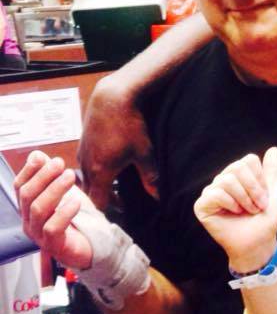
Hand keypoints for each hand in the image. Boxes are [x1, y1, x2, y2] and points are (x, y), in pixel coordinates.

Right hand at [14, 151, 93, 269]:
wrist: (90, 249)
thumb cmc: (74, 222)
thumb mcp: (62, 195)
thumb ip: (50, 177)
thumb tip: (37, 155)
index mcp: (28, 209)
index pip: (20, 187)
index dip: (29, 171)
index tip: (41, 157)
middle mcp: (29, 222)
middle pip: (27, 196)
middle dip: (43, 176)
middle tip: (60, 164)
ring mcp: (39, 235)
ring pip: (39, 209)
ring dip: (55, 189)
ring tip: (70, 176)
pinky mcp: (53, 245)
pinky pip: (53, 227)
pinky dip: (64, 212)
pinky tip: (75, 201)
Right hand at [78, 77, 158, 208]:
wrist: (111, 99)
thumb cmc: (130, 126)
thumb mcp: (144, 153)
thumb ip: (150, 177)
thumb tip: (158, 197)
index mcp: (100, 172)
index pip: (98, 202)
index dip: (108, 212)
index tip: (121, 214)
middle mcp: (86, 166)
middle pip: (90, 194)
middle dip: (104, 201)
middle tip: (120, 205)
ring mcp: (81, 155)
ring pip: (85, 180)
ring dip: (98, 187)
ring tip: (114, 189)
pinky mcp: (82, 145)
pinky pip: (83, 168)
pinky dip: (93, 175)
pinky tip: (106, 170)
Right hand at [194, 148, 276, 271]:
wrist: (257, 245)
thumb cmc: (265, 221)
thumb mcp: (275, 194)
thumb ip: (273, 172)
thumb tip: (273, 149)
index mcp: (241, 176)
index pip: (249, 160)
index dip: (260, 180)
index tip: (264, 197)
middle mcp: (224, 180)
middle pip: (237, 167)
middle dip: (253, 189)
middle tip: (257, 206)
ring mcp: (212, 192)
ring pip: (226, 180)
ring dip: (243, 199)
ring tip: (246, 211)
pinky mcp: (202, 205)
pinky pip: (215, 194)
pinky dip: (230, 204)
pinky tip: (233, 213)